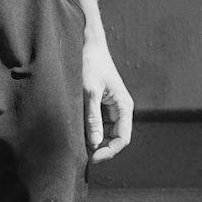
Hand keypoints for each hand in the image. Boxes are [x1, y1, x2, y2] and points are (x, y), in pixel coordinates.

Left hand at [83, 36, 132, 162]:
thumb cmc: (91, 63)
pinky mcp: (101, 105)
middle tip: (81, 154)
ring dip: (94, 140)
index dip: (109, 151)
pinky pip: (98, 124)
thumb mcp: (89, 91)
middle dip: (100, 148)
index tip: (92, 157)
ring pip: (105, 133)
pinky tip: (77, 132)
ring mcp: (111, 108)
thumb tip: (94, 144)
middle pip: (114, 138)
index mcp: (124, 106)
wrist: (88, 44)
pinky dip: (89, 131)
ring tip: (77, 143)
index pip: (123, 138)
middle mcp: (120, 109)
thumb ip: (92, 118)